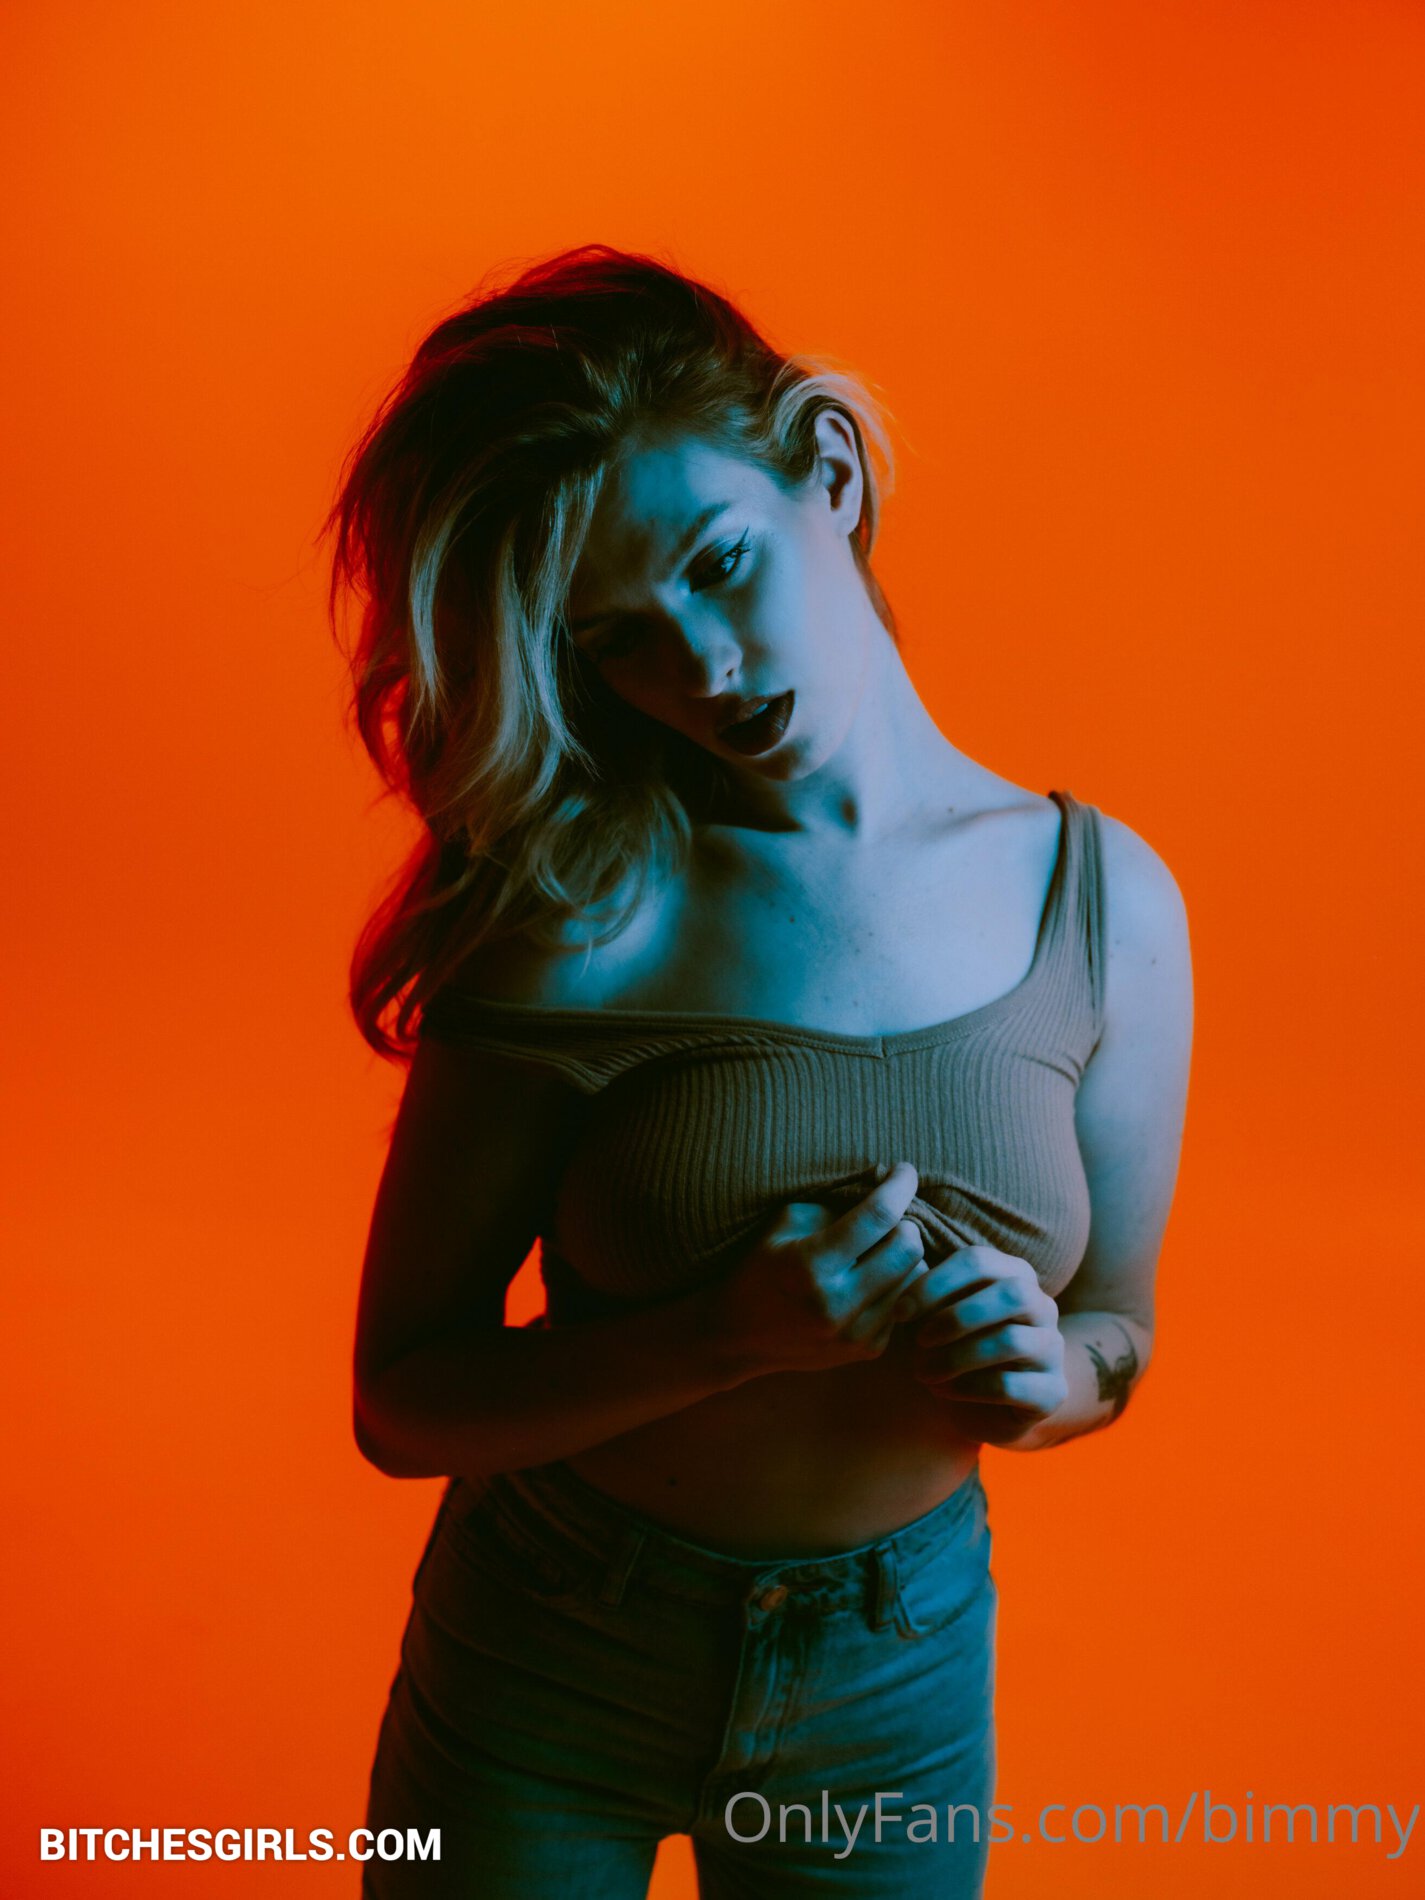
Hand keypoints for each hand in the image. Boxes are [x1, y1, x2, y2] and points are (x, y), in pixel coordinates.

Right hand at [706, 1162, 930, 1377]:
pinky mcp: (866, 1350)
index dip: (899, 1187)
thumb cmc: (760, 1268)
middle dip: (906, 1223)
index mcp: (810, 1264)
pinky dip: (895, 1285)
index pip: (876, 1217)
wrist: (737, 1338)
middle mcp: (836, 1303)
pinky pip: (904, 1303)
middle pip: (907, 1248)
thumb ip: (834, 1207)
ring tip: (878, 1250)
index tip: (905, 1171)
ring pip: (915, 1276)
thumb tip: (884, 1191)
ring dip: (903, 1255)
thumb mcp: (784, 1224)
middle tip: (889, 1218)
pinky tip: (869, 1281)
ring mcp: (854, 1333)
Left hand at [896, 1244, 1068, 1444]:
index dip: (935, 1283)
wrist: (986, 1405)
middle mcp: (1042, 1306)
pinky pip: (1011, 1385)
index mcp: (1014, 1275)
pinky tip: (942, 1391)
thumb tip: (902, 1277)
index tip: (899, 1312)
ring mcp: (1053, 1348)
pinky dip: (968, 1388)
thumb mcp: (935, 1317)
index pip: (979, 1260)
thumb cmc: (954, 1347)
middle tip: (919, 1341)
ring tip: (923, 1372)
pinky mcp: (1052, 1391)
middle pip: (1012, 1293)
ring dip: (956, 1357)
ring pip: (1011, 1340)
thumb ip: (926, 1296)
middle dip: (956, 1316)